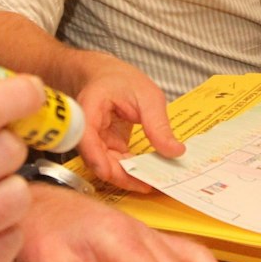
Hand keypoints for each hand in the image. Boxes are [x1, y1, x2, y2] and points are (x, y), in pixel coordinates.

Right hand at [69, 54, 181, 192]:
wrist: (108, 76)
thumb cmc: (121, 80)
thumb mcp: (147, 96)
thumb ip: (158, 124)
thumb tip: (174, 151)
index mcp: (90, 108)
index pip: (86, 137)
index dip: (96, 158)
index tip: (110, 173)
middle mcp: (86, 129)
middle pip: (96, 159)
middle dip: (120, 175)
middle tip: (147, 184)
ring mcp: (95, 141)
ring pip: (105, 166)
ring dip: (127, 177)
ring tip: (151, 183)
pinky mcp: (105, 147)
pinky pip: (115, 164)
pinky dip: (130, 171)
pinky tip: (147, 176)